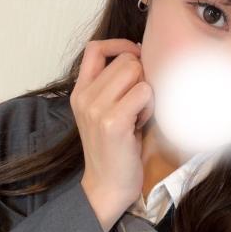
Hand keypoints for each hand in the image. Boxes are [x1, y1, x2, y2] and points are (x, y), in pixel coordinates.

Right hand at [70, 38, 153, 231]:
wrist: (107, 186)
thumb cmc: (115, 150)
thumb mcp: (105, 112)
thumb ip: (113, 85)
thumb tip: (139, 56)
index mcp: (80, 91)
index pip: (95, 48)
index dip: (120, 45)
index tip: (136, 56)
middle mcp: (84, 96)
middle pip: (126, 59)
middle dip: (141, 78)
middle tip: (138, 105)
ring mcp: (96, 108)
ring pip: (136, 72)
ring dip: (147, 92)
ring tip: (139, 115)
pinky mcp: (113, 121)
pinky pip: (144, 92)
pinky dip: (150, 106)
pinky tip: (141, 124)